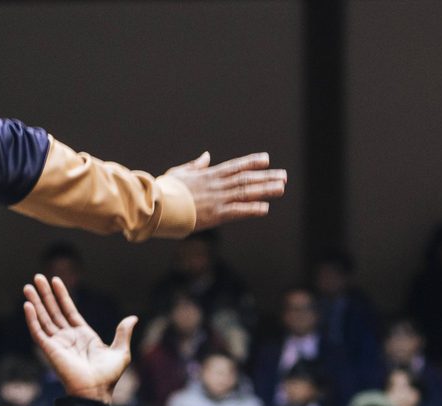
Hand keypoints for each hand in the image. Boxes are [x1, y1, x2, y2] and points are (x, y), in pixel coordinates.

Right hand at [23, 275, 134, 402]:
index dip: (62, 295)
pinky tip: (28, 305)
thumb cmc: (108, 376)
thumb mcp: (121, 352)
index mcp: (83, 335)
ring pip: (44, 318)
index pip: (69, 310)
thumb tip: (133, 318)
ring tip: (28, 286)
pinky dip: (32, 319)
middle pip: (54, 310)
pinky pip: (38, 332)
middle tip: (37, 277)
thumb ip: (123, 333)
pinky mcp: (49, 350)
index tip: (55, 280)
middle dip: (45, 294)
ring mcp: (57, 342)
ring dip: (36, 302)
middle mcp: (68, 337)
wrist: (96, 391)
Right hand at [162, 152, 286, 230]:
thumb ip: (196, 165)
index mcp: (209, 175)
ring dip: (265, 190)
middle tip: (284, 176)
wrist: (157, 205)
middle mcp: (217, 185)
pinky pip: (237, 211)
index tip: (267, 160)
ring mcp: (217, 199)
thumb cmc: (165, 190)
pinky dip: (252, 209)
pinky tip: (265, 209)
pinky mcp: (215, 214)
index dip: (252, 162)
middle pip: (246, 179)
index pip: (235, 166)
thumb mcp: (180, 173)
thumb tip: (206, 156)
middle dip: (266, 177)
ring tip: (281, 188)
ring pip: (246, 192)